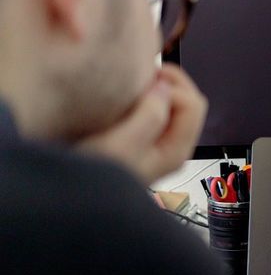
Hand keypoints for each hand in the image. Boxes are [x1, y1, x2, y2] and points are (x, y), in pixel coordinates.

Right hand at [78, 64, 206, 183]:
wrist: (73, 197)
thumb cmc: (94, 179)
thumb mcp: (122, 145)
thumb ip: (150, 115)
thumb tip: (164, 88)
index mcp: (175, 150)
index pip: (193, 104)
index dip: (170, 88)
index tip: (143, 88)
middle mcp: (171, 147)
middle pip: (188, 100)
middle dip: (167, 83)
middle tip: (140, 78)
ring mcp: (157, 142)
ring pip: (172, 102)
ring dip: (154, 89)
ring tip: (131, 88)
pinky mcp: (140, 137)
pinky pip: (154, 108)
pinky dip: (142, 97)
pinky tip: (124, 99)